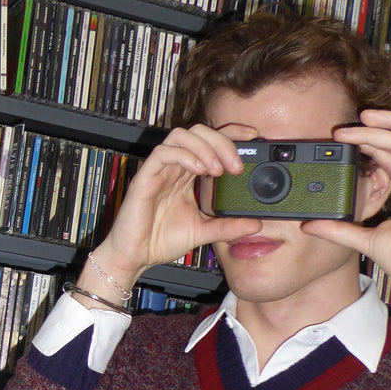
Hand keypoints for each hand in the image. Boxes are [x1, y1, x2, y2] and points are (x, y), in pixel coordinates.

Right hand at [89, 124, 263, 291]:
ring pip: (181, 136)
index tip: (253, 137)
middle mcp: (174, 167)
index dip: (231, 133)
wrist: (135, 256)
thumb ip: (228, 227)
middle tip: (236, 166)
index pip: (210, 142)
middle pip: (198, 132)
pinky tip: (198, 170)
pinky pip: (163, 153)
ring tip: (218, 169)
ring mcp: (159, 170)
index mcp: (186, 175)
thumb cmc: (160, 240)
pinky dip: (184, 156)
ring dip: (204, 147)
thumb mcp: (203, 232)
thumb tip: (255, 224)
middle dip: (221, 142)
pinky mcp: (145, 177)